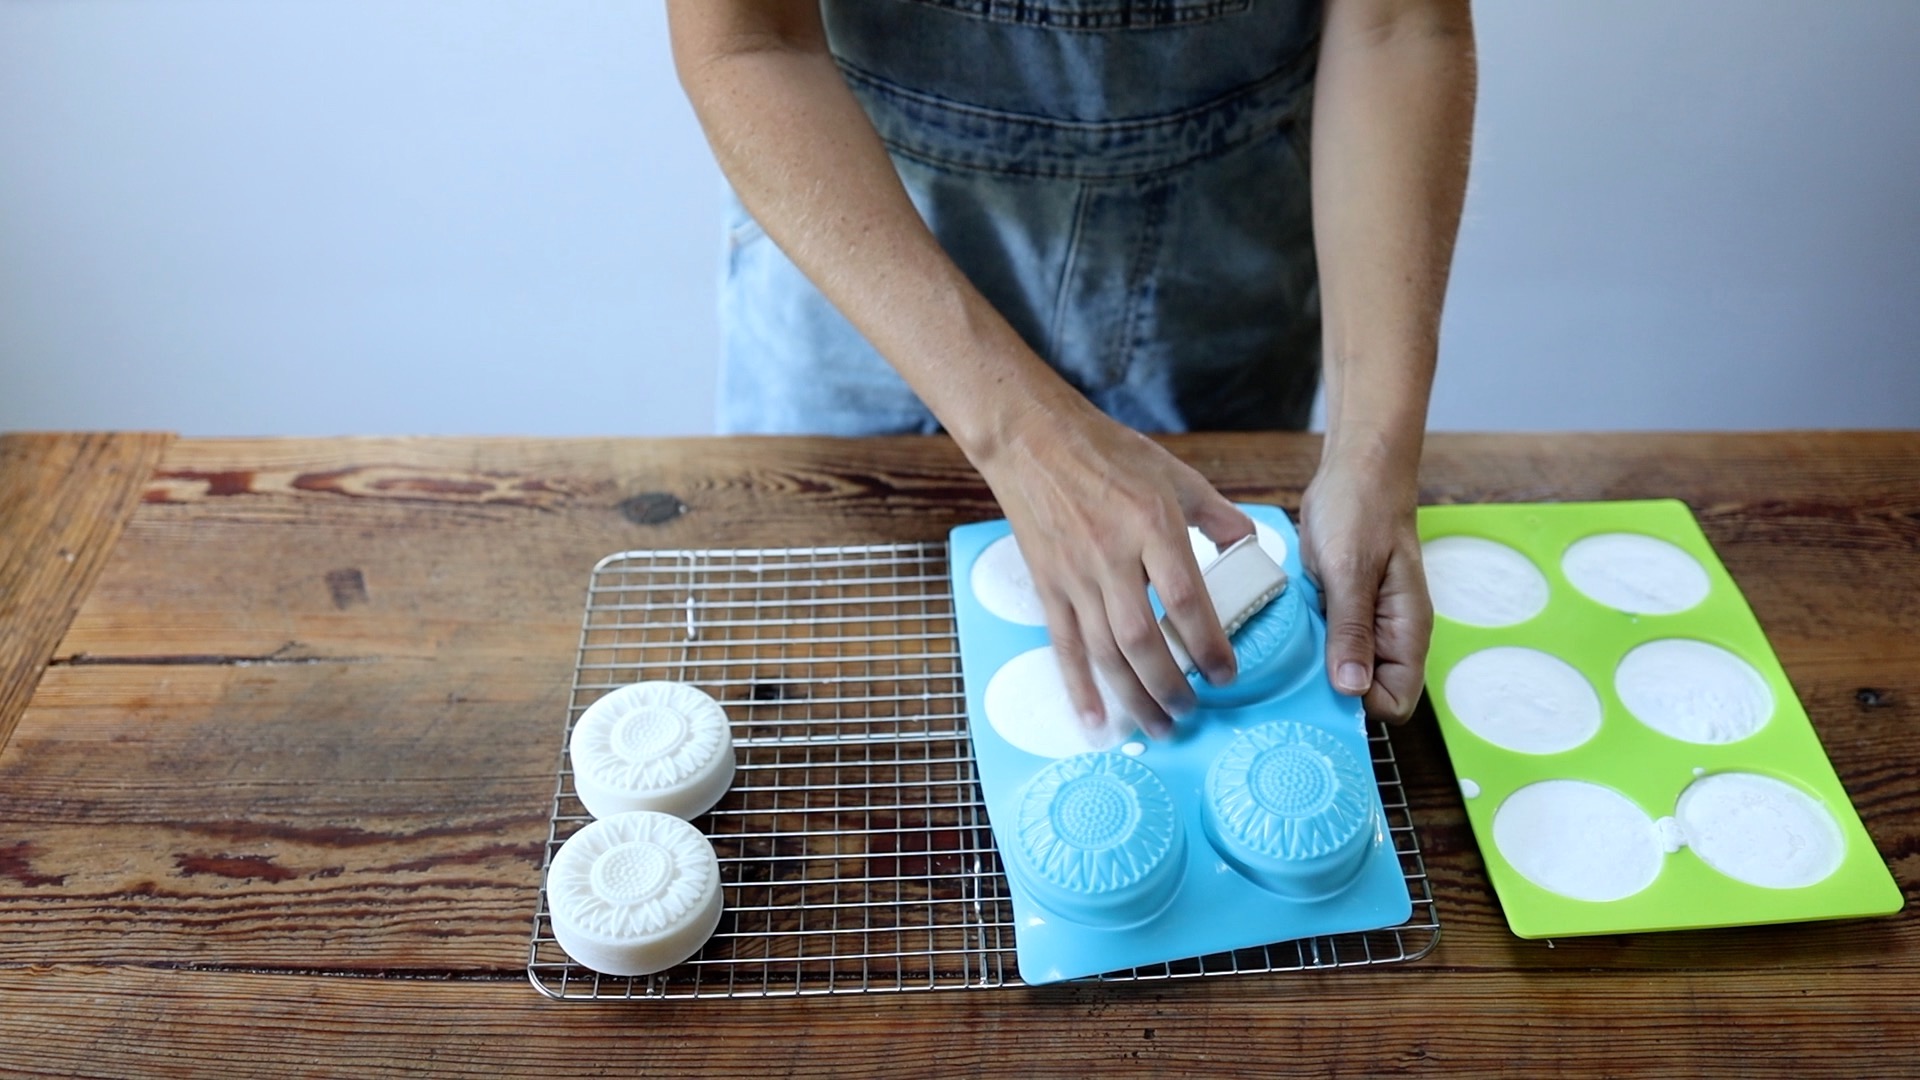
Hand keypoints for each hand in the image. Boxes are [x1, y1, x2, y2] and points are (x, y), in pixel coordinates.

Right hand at [974, 398, 1252, 737]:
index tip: (1227, 674)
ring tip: (1158, 726)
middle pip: (1142, 638)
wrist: (1033, 440)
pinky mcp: (1049, 584)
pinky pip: (1064, 644)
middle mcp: (1112, 555)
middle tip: (1193, 712)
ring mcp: (1075, 574)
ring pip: (1104, 651)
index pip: (1185, 600)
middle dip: (1170, 685)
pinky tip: (1095, 720)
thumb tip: (1251, 548)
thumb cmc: (1107, 452)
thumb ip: (1218, 515)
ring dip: (1133, 696)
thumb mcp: (1175, 474)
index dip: (1208, 645)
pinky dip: (1078, 686)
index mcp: (1152, 525)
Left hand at [1298, 452, 1431, 722]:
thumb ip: (1352, 629)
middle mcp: (1387, 635)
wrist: (1356, 469)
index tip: (1317, 691)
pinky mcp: (1337, 610)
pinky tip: (1276, 633)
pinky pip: (1321, 644)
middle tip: (1285, 677)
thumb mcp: (1351, 568)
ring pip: (1337, 671)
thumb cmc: (1362, 508)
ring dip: (1309, 669)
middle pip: (1363, 693)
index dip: (1359, 705)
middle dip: (1327, 692)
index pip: (1394, 701)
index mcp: (1405, 631)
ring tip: (1275, 656)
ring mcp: (1361, 624)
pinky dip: (1301, 644)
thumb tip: (1351, 690)